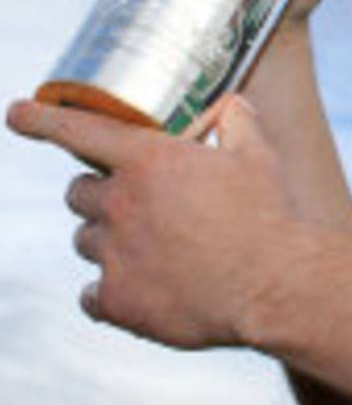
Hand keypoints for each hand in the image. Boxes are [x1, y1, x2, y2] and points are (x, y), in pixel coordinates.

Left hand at [7, 95, 297, 348]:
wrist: (273, 284)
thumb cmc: (268, 216)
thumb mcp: (258, 156)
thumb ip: (237, 123)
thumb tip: (233, 104)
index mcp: (148, 160)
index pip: (78, 130)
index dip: (41, 119)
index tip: (17, 113)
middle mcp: (120, 203)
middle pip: (78, 192)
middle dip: (100, 193)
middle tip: (137, 203)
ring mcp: (113, 254)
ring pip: (85, 240)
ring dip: (108, 239)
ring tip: (154, 248)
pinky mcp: (117, 300)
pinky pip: (91, 294)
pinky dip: (110, 291)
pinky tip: (145, 288)